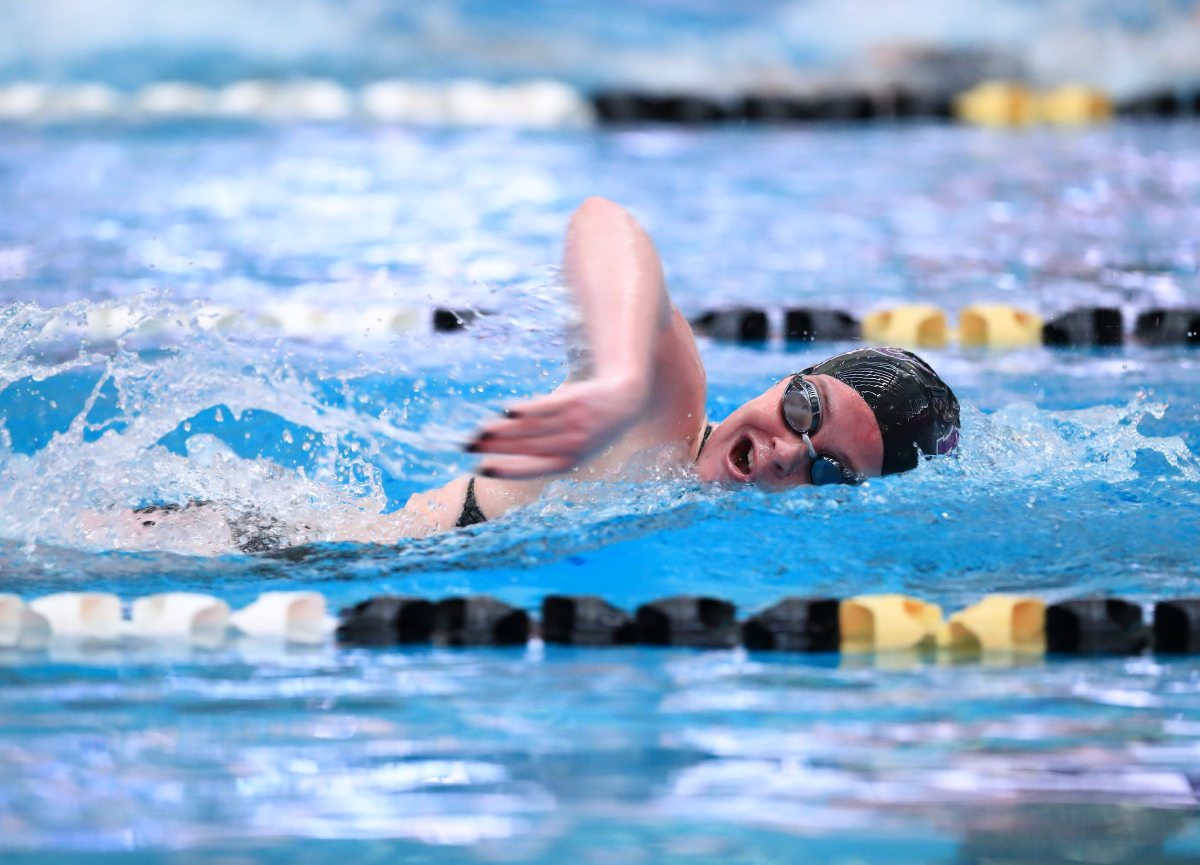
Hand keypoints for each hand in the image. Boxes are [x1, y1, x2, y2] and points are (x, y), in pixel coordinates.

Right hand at [466, 376, 647, 478]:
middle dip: (494, 447)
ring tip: (479, 430)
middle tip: (467, 445)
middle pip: (524, 447)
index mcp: (568, 462)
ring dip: (502, 430)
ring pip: (531, 429)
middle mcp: (570, 445)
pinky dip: (525, 411)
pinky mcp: (573, 401)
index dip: (505, 469)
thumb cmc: (592, 428)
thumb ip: (546, 452)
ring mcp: (572, 423)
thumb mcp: (575, 448)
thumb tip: (505, 452)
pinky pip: (544, 407)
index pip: (530, 469)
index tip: (480, 468)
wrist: (624, 401)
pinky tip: (506, 411)